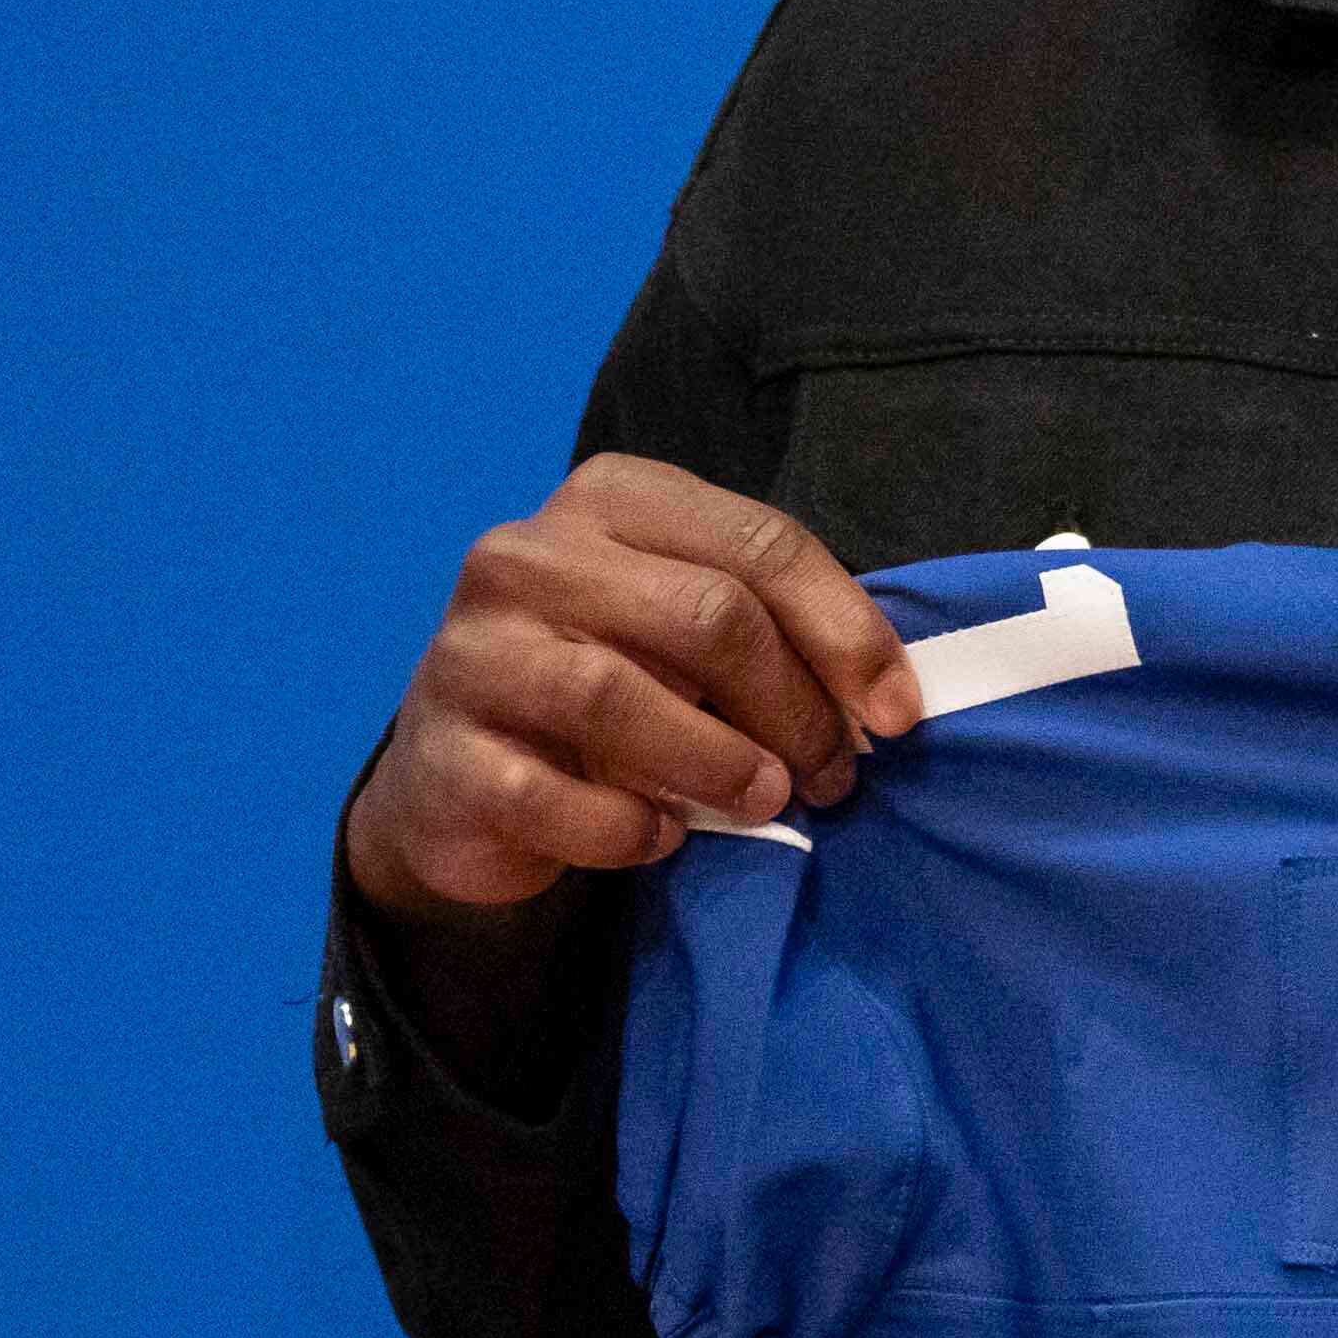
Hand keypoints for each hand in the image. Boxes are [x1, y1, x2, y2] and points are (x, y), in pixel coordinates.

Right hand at [347, 459, 921, 922]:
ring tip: (764, 802)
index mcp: (612, 499)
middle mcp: (529, 556)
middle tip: (830, 776)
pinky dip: (625, 828)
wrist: (462, 776)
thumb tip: (887, 700)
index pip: (760, 543)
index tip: (897, 714)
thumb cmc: (614, 685)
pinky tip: (658, 838)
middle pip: (705, 616)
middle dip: (793, 708)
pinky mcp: (440, 752)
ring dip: (718, 764)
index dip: (847, 633)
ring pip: (617, 696)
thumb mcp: (693, 634)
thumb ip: (778, 634)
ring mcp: (472, 650)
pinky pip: (550, 796)